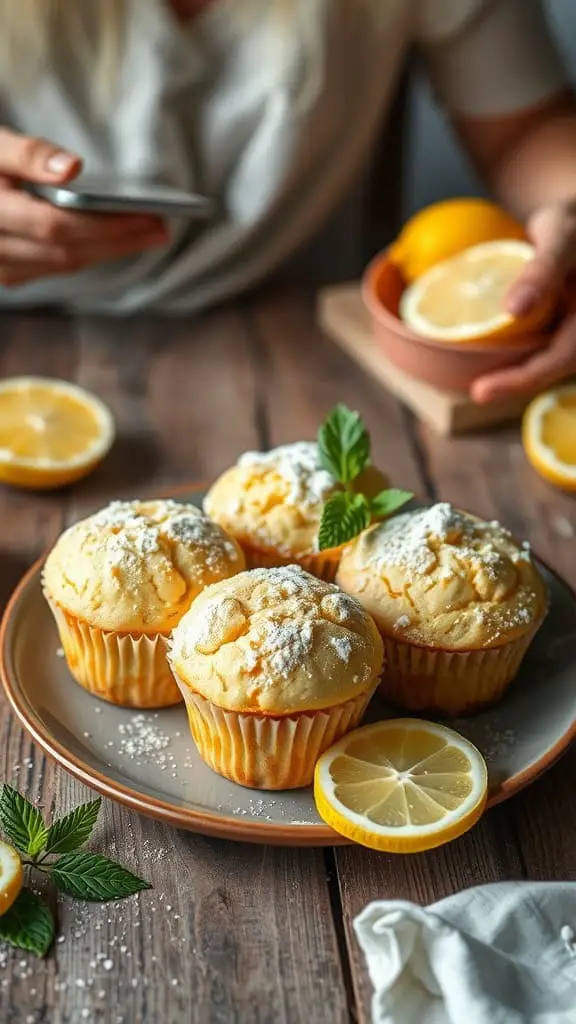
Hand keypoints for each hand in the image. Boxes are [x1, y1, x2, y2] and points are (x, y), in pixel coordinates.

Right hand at [0, 128, 168, 286]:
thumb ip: (28, 153)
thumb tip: (72, 168)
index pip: (55, 227)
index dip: (105, 224)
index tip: (147, 214)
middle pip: (67, 252)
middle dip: (119, 240)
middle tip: (161, 226)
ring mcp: (1, 268)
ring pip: (66, 264)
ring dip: (111, 250)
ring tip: (151, 233)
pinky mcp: (11, 273)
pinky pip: (58, 266)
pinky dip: (91, 252)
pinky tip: (119, 239)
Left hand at [471, 202, 575, 402]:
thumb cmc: (574, 223)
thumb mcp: (561, 237)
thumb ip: (542, 272)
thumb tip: (514, 310)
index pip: (562, 358)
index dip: (523, 379)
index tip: (481, 391)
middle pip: (555, 366)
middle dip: (516, 382)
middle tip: (479, 392)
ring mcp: (573, 327)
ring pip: (549, 359)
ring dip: (517, 373)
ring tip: (484, 383)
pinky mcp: (561, 323)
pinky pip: (541, 345)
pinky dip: (517, 354)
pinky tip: (490, 357)